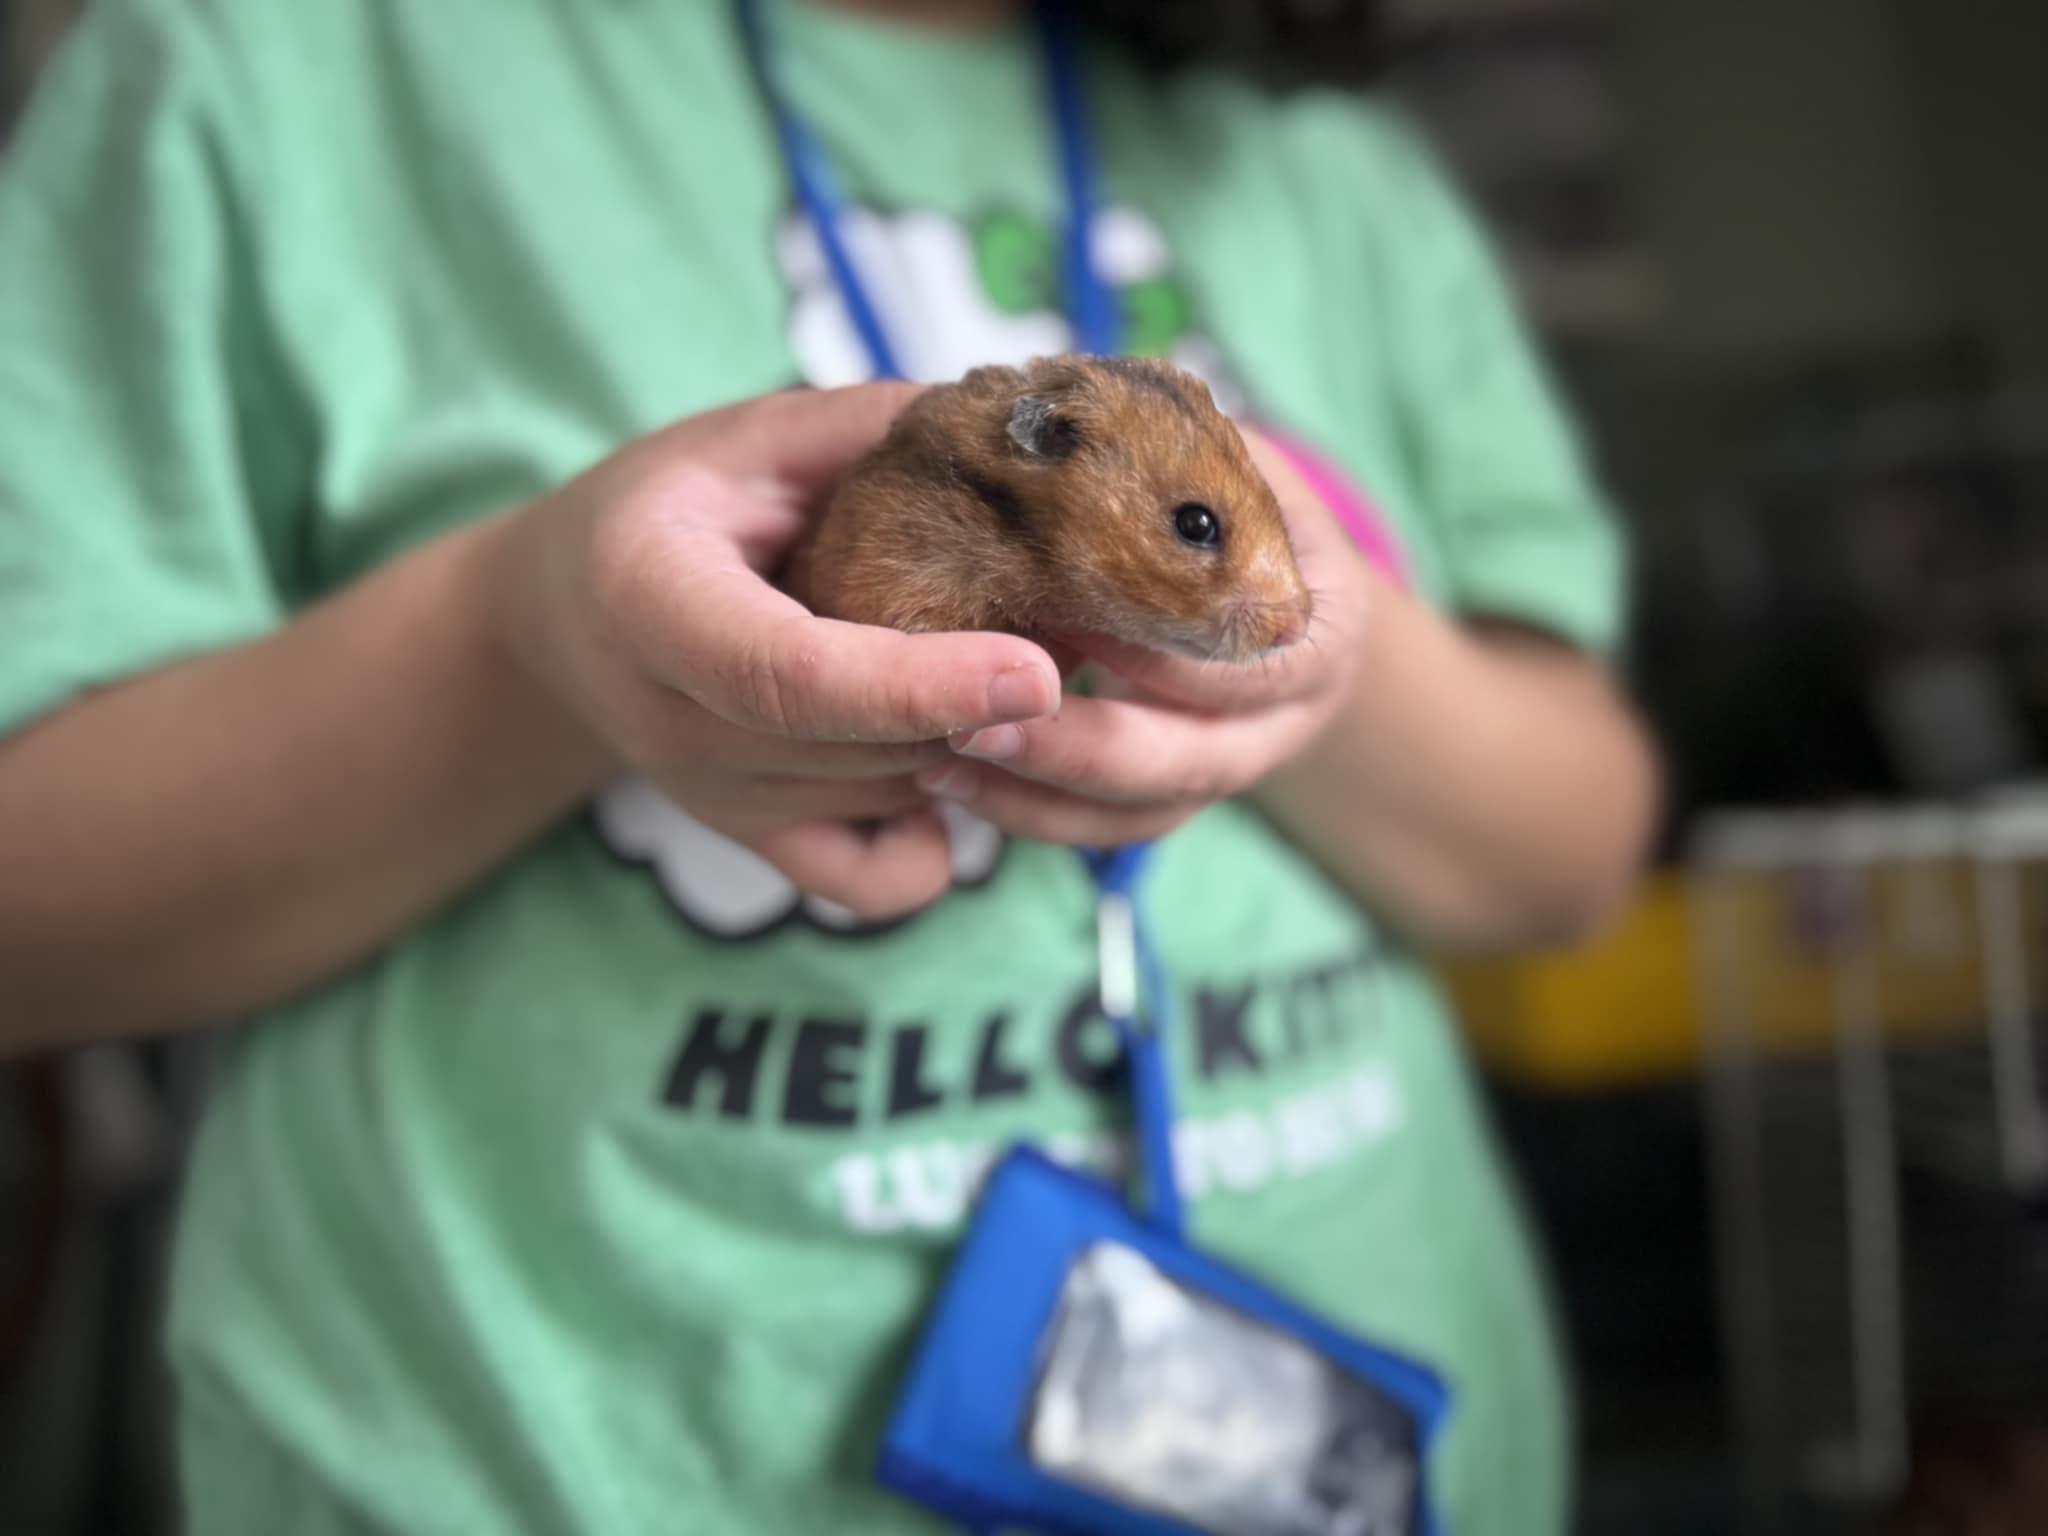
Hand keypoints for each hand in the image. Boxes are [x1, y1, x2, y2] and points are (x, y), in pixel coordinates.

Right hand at [492, 384, 1062, 918]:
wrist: (564, 622)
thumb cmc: (666, 511)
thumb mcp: (745, 440)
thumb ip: (867, 433)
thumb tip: (1018, 437)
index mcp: (653, 604)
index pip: (792, 673)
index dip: (919, 682)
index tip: (1038, 671)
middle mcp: (678, 725)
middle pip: (867, 744)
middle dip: (985, 696)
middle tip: (1076, 622)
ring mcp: (719, 800)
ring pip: (895, 795)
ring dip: (976, 737)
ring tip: (1007, 655)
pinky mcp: (757, 844)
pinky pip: (880, 880)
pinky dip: (939, 832)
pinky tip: (950, 753)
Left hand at [914, 429, 1373, 845]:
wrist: (1269, 588)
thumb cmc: (1235, 506)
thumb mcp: (1235, 467)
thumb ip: (1181, 460)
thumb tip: (1071, 416)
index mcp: (1320, 631)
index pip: (1235, 662)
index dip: (1150, 649)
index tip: (1056, 621)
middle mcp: (1287, 720)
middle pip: (1187, 762)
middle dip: (1077, 745)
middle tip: (972, 717)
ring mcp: (1226, 769)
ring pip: (1137, 814)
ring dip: (1035, 796)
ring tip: (938, 757)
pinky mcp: (1167, 800)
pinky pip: (1100, 831)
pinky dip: (1027, 815)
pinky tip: (949, 779)